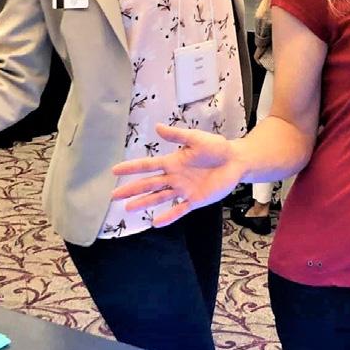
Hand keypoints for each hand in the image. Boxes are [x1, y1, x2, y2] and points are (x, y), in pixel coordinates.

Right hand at [111, 124, 243, 226]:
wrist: (235, 161)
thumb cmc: (216, 147)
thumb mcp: (196, 138)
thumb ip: (177, 135)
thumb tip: (157, 127)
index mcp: (172, 162)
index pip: (148, 165)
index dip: (131, 168)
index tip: (114, 170)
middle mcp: (174, 177)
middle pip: (149, 184)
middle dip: (131, 189)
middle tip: (114, 196)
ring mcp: (183, 190)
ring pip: (159, 197)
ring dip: (144, 203)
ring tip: (128, 209)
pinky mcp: (195, 200)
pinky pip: (179, 210)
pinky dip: (169, 216)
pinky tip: (156, 222)